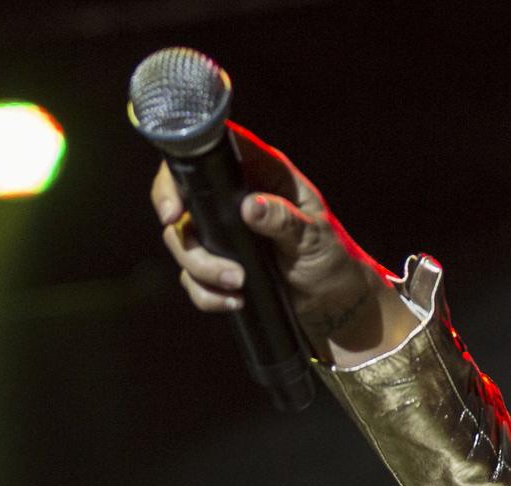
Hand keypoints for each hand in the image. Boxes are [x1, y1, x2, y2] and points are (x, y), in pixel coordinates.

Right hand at [151, 123, 418, 363]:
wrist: (335, 305)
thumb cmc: (332, 260)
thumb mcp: (314, 237)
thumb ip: (284, 220)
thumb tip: (251, 207)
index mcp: (260, 175)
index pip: (209, 155)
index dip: (179, 174)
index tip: (174, 210)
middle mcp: (234, 199)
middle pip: (181, 200)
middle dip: (182, 235)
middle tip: (200, 258)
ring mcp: (223, 233)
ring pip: (182, 243)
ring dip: (201, 270)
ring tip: (237, 285)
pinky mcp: (220, 264)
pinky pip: (193, 278)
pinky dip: (207, 294)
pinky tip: (234, 301)